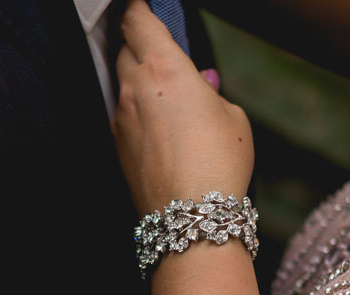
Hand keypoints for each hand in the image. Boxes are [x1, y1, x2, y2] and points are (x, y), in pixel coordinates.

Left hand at [112, 0, 253, 216]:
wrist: (190, 219)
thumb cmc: (218, 164)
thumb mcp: (233, 118)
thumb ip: (211, 93)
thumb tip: (200, 85)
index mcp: (164, 68)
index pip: (136, 21)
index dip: (138, 8)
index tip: (142, 4)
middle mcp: (134, 89)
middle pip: (125, 50)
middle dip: (139, 44)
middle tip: (160, 50)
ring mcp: (120, 119)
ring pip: (123, 85)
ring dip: (140, 82)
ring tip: (168, 97)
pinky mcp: (116, 146)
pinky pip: (124, 116)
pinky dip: (138, 112)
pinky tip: (162, 129)